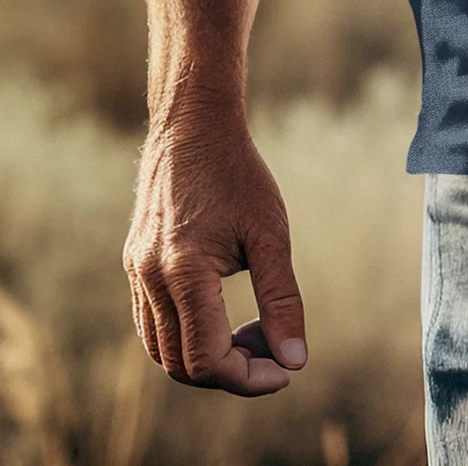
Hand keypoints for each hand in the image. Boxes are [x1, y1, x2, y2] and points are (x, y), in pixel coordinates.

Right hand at [123, 105, 308, 394]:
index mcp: (184, 271)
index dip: (249, 377)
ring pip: (162, 350)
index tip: (285, 368)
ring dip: (207, 358)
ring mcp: (137, 273)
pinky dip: (186, 336)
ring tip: (253, 331)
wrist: (193, 127)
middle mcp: (151, 278)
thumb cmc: (238, 174)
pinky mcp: (134, 265)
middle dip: (232, 372)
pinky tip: (224, 316)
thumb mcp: (271, 233)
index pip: (208, 360)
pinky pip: (152, 324)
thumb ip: (282, 300)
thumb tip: (295, 361)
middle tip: (274, 348)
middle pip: (182, 366)